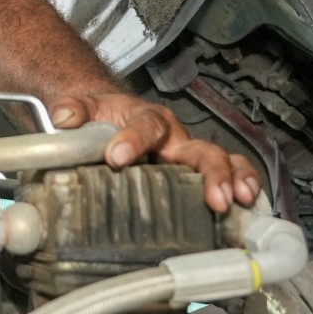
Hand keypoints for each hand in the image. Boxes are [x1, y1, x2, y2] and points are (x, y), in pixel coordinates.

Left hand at [48, 93, 260, 212]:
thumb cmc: (103, 116)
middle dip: (210, 172)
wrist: (111, 114)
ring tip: (240, 201)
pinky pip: (227, 173)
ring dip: (232, 180)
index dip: (133, 140)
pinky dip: (241, 184)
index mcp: (146, 119)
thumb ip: (73, 110)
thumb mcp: (84, 108)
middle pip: (199, 149)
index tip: (117, 157)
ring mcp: (188, 155)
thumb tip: (63, 118)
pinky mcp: (195, 172)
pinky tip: (249, 205)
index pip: (145, 125)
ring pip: (220, 161)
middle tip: (214, 198)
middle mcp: (175, 137)